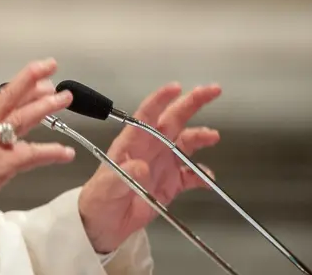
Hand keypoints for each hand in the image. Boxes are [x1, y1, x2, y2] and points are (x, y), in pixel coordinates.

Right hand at [0, 58, 75, 229]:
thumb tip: (16, 127)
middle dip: (32, 81)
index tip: (41, 71)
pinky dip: (50, 152)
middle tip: (51, 67)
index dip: (23, 82)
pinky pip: (29, 155)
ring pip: (20, 119)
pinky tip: (65, 152)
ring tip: (64, 99)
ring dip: (44, 107)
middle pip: (9, 98)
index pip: (2, 97)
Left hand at [78, 83, 221, 252]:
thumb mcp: (106, 187)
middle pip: (173, 120)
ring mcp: (162, 165)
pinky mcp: (171, 184)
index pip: (147, 114)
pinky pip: (191, 175)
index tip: (176, 87)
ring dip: (200, 137)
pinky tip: (208, 179)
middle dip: (192, 103)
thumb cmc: (98, 200)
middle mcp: (150, 148)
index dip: (161, 99)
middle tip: (211, 91)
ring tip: (213, 136)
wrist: (103, 225)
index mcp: (132, 142)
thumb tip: (142, 166)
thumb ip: (123, 176)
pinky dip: (202, 176)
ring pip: (186, 144)